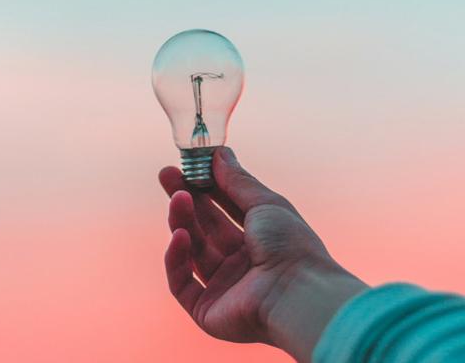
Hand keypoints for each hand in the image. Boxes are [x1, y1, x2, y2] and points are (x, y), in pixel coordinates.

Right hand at [160, 147, 366, 361]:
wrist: (298, 293)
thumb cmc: (290, 245)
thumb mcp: (265, 203)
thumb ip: (237, 181)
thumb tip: (219, 153)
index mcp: (258, 240)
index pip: (224, 209)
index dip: (205, 187)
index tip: (187, 165)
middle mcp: (240, 263)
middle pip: (204, 227)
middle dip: (185, 200)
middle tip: (166, 175)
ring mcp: (223, 287)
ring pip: (192, 250)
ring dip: (182, 222)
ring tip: (178, 198)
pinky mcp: (207, 310)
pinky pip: (182, 283)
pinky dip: (177, 259)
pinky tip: (179, 236)